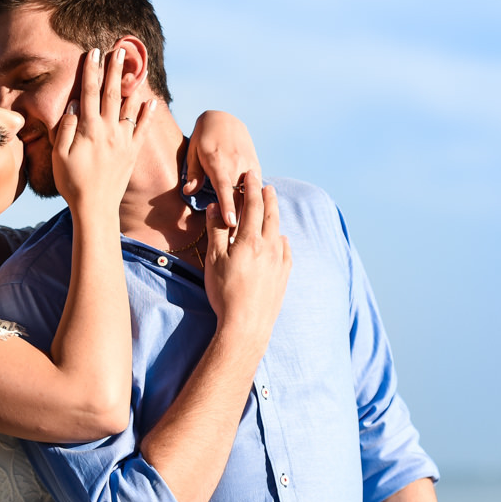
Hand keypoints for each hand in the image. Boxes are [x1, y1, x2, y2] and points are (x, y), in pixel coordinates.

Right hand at [53, 47, 155, 208]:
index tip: (92, 52)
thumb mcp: (60, 155)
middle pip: (112, 93)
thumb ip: (66, 128)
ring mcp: (123, 141)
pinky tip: (152, 101)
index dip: (91, 70)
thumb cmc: (72, 183)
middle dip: (114, 69)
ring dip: (132, 85)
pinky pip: (142, 129)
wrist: (96, 208)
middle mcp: (108, 131)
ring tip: (137, 67)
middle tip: (118, 50)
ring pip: (129, 107)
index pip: (88, 92)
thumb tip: (74, 106)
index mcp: (88, 129)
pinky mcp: (132, 152)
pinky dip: (147, 114)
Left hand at [184, 110, 259, 229]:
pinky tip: (254, 219)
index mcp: (218, 161)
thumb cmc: (203, 138)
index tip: (231, 223)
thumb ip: (193, 173)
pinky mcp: (256, 165)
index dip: (228, 206)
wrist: (224, 118)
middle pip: (240, 195)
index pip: (224, 187)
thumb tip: (188, 191)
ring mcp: (249, 164)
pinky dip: (254, 202)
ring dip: (249, 213)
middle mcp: (236, 163)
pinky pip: (256, 187)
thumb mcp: (193, 152)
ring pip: (251, 193)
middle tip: (238, 243)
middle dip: (240, 218)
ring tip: (247, 236)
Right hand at [203, 170, 290, 343]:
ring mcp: (279, 262)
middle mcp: (269, 247)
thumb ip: (217, 231)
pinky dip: (282, 240)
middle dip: (268, 197)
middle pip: (271, 215)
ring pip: (279, 231)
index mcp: (250, 240)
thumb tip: (217, 207)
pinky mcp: (283, 276)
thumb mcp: (214, 260)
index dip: (252, 188)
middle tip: (266, 185)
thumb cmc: (225, 293)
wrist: (246, 326)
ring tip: (272, 207)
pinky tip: (280, 240)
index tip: (251, 175)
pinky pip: (286, 251)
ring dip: (275, 216)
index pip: (253, 206)